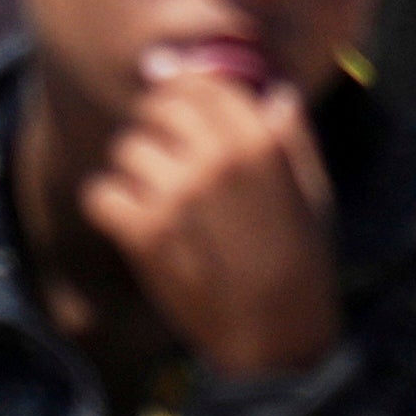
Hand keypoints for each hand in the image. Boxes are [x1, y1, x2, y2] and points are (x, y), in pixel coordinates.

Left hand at [86, 62, 342, 377]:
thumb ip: (293, 136)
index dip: (186, 88)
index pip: (205, 84)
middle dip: (155, 123)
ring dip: (132, 166)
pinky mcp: (144, 233)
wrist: (275, 330)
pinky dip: (108, 203)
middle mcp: (216, 158)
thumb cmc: (302, 259)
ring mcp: (177, 195)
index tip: (174, 98)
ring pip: (126, 148)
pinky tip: (126, 217)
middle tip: (159, 149)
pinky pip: (101, 193)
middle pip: (159, 107)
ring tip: (148, 190)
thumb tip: (276, 93)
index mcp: (260, 141)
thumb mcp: (314, 189)